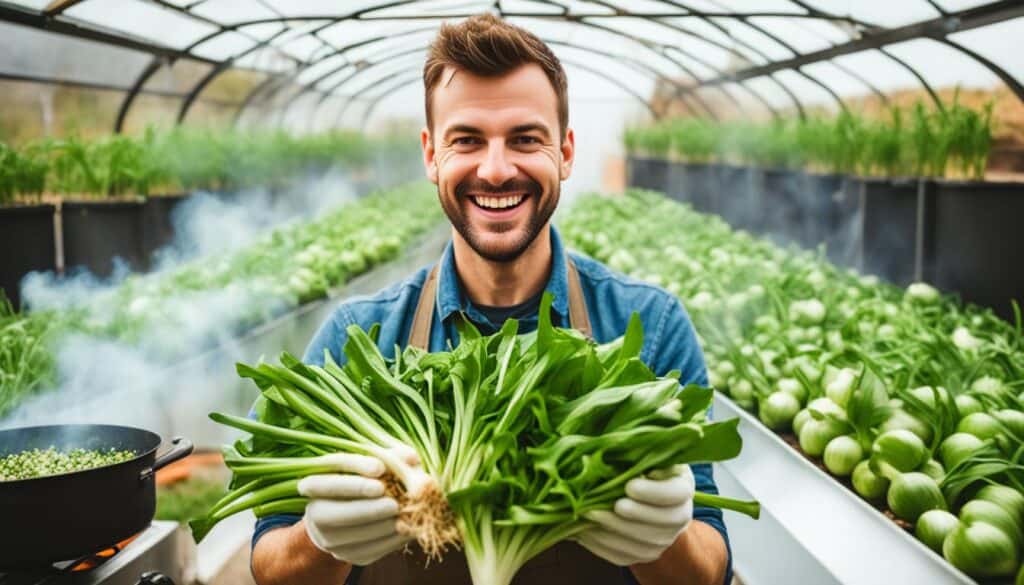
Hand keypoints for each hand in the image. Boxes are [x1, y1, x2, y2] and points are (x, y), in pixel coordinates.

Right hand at [297, 447, 418, 565]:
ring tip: (406, 515)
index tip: (380, 468)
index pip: (326, 482)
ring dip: (382, 526)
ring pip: (351, 536)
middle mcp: (315, 513)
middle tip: (393, 504)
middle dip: (366, 509)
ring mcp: (329, 538)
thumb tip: (411, 458)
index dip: (351, 475)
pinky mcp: (348, 554)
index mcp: (314, 485)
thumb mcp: (376, 463)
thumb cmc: (367, 478)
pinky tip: (408, 529)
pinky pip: (369, 551)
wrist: (357, 512)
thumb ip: (392, 457)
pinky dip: (391, 541)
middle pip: (333, 514)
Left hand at [575, 464, 694, 565]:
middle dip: (630, 516)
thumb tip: (610, 451)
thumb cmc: (639, 466)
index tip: (629, 486)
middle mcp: (680, 517)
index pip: (676, 493)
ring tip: (585, 516)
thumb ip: (635, 453)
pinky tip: (582, 531)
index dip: (654, 492)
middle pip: (661, 523)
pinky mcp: (644, 554)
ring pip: (642, 544)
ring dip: (611, 532)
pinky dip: (601, 546)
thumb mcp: (644, 453)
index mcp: (682, 487)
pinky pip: (624, 557)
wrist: (641, 495)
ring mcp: (664, 540)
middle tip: (602, 505)